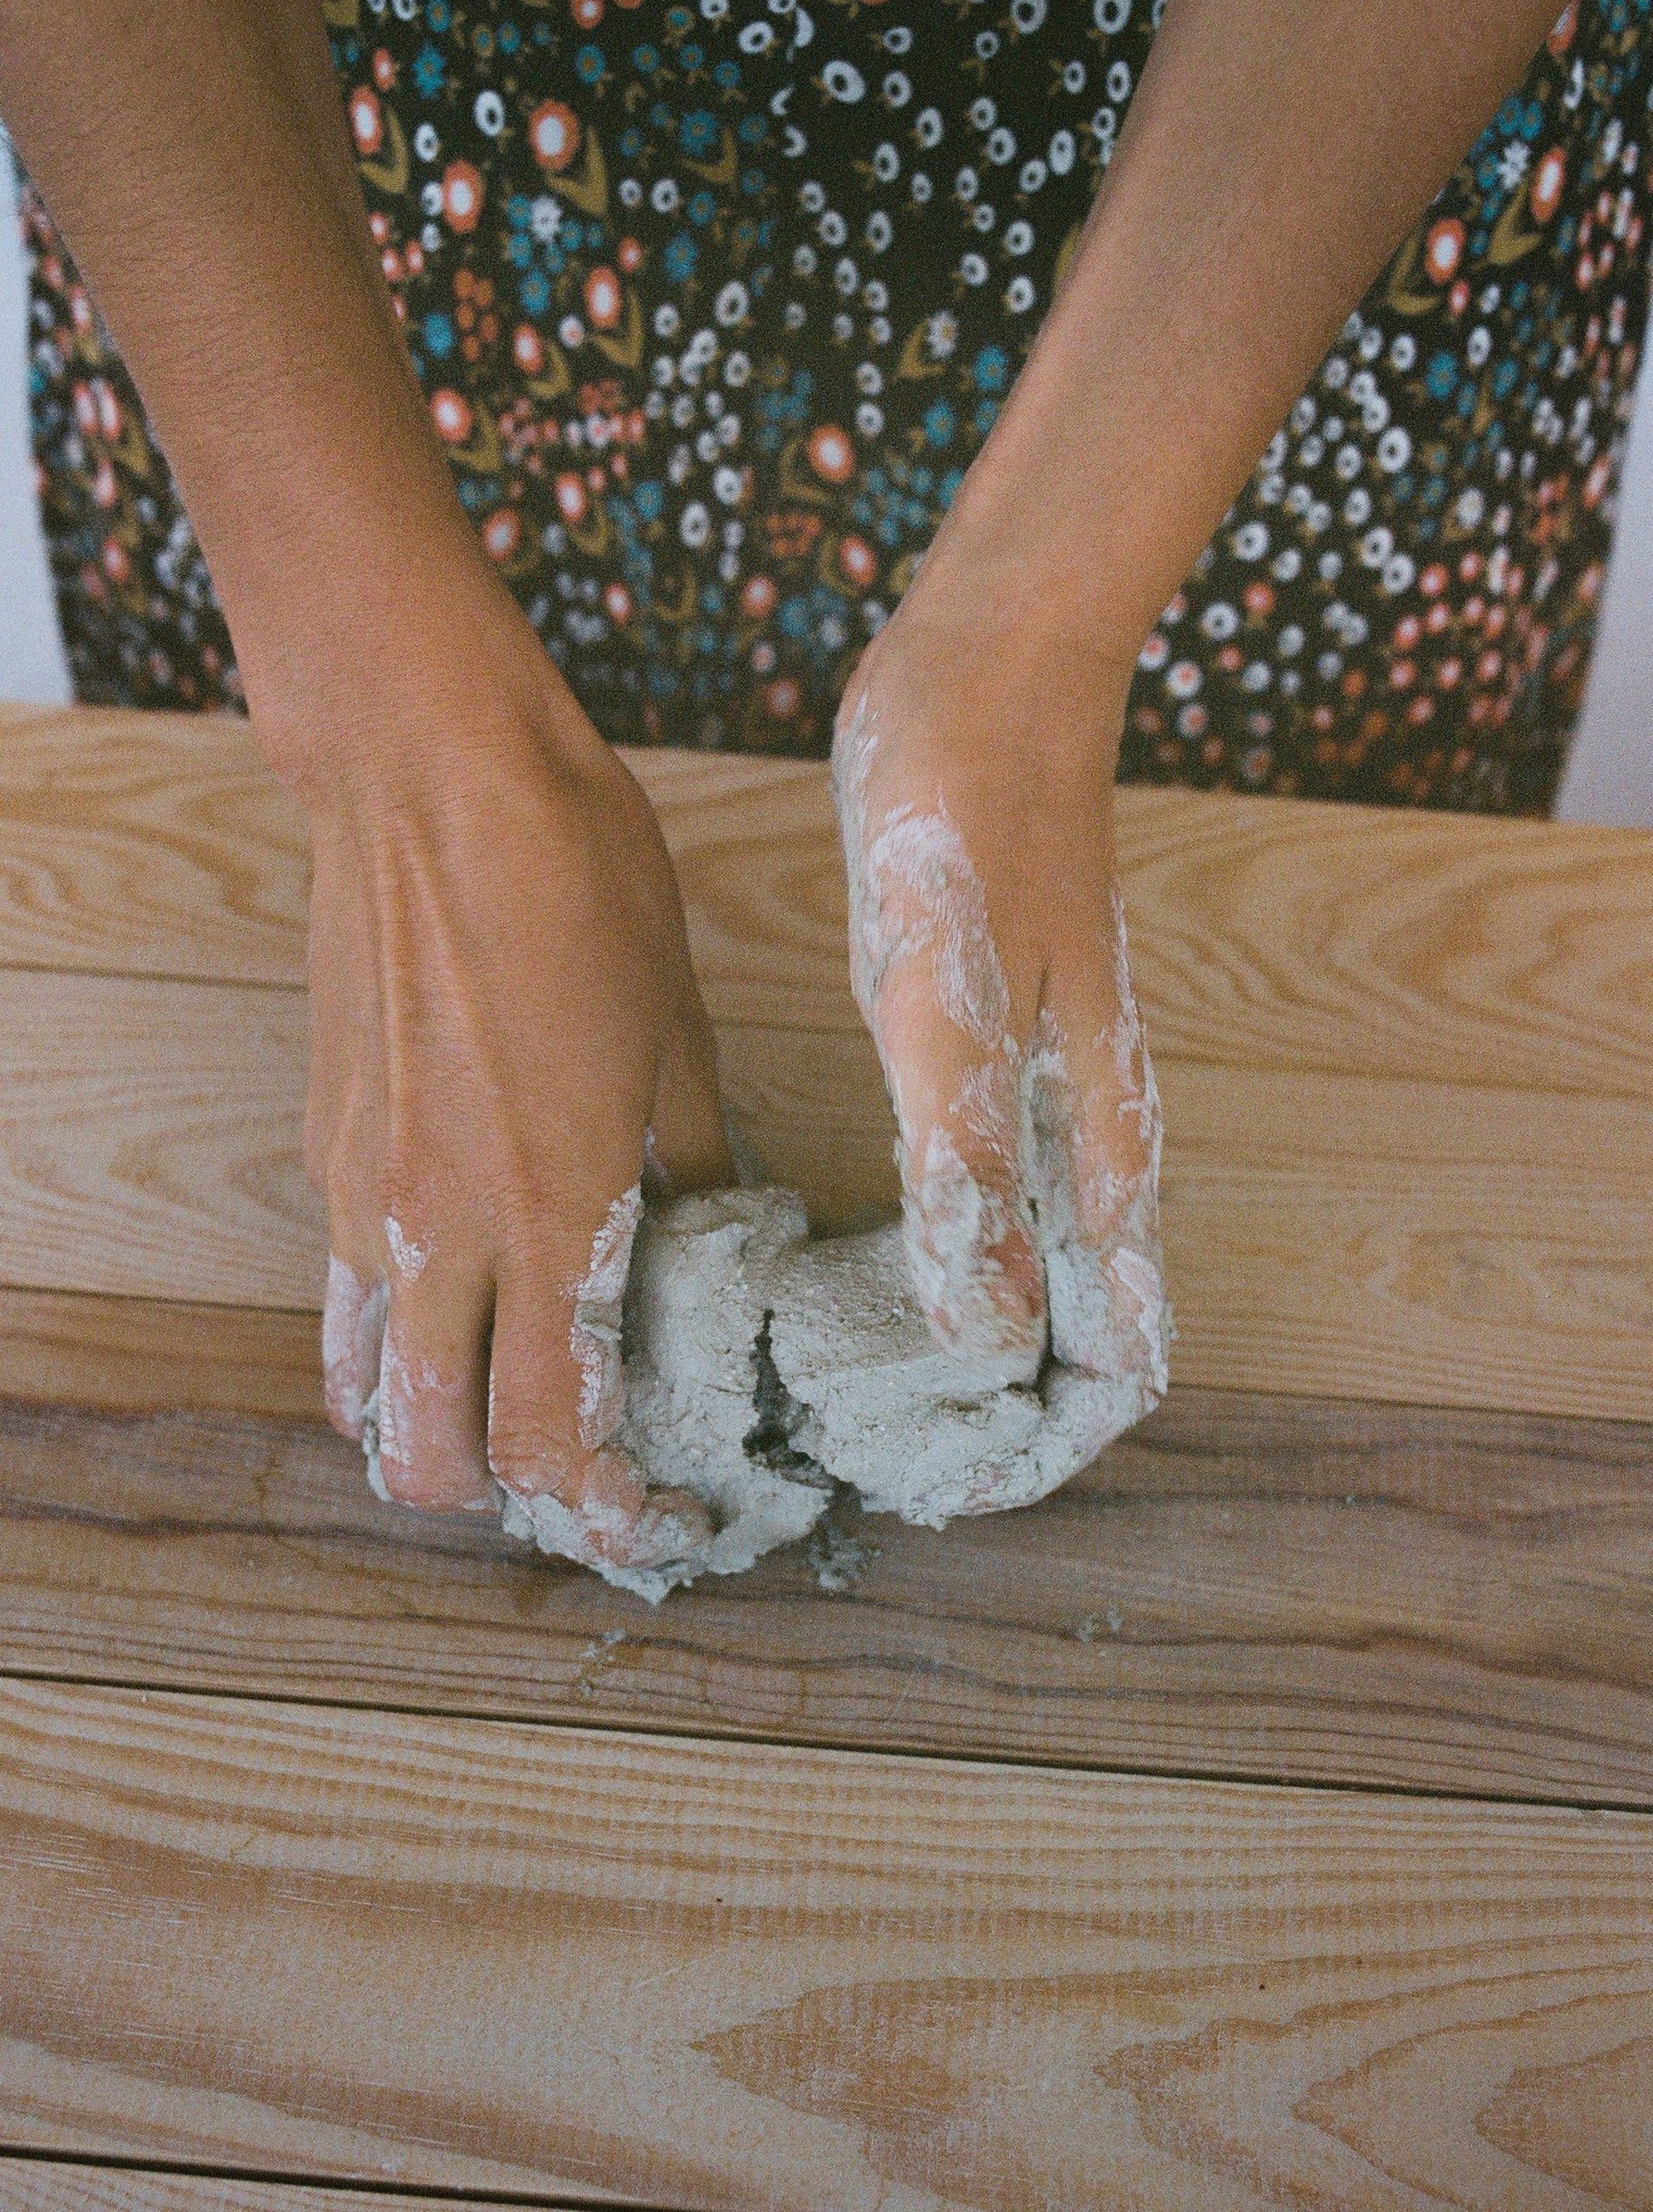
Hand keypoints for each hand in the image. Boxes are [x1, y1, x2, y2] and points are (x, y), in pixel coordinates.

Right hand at [264, 566, 732, 1580]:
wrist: (428, 772)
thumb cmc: (576, 885)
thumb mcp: (677, 1038)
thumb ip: (688, 1175)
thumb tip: (715, 1255)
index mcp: (548, 1212)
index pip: (556, 1440)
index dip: (614, 1513)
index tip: (669, 1520)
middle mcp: (434, 1232)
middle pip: (429, 1460)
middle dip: (508, 1502)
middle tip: (588, 1475)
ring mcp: (359, 1196)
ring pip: (362, 1394)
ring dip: (433, 1432)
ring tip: (512, 1409)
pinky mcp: (323, 1149)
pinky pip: (344, 1298)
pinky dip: (394, 1345)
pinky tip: (464, 1297)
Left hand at [831, 558, 1169, 1420]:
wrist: (980, 679)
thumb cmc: (969, 831)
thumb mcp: (949, 1006)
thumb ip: (969, 1170)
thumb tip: (987, 1335)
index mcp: (1099, 1139)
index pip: (1121, 1343)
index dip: (1055, 1436)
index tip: (962, 1485)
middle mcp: (1084, 1132)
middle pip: (1083, 1320)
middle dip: (1006, 1412)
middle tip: (886, 1467)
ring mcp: (1042, 1091)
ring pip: (1040, 1262)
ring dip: (977, 1344)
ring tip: (872, 1403)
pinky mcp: (988, 1048)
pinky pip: (988, 1191)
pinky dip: (943, 1255)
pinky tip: (872, 1264)